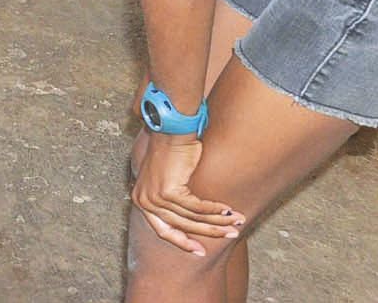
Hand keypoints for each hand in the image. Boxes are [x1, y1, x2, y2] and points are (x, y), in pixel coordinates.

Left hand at [130, 133, 244, 254]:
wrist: (170, 128)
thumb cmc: (172, 149)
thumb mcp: (167, 178)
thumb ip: (173, 199)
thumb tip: (192, 221)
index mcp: (141, 200)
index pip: (163, 230)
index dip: (183, 242)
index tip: (200, 251)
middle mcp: (144, 201)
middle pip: (180, 226)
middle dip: (208, 234)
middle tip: (230, 236)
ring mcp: (154, 197)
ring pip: (191, 218)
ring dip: (217, 222)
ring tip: (236, 224)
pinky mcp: (168, 191)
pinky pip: (196, 208)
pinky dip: (215, 210)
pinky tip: (229, 211)